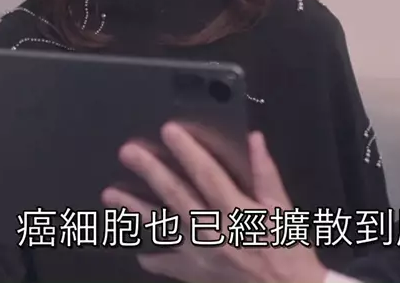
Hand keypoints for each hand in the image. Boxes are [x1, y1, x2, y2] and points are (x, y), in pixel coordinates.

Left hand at [102, 123, 328, 282]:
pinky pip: (167, 264)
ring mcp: (200, 254)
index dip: (187, 151)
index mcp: (236, 211)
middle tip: (128, 152)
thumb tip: (254, 138)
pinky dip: (151, 256)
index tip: (168, 130)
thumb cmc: (288, 249)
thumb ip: (266, 173)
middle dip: (150, 171)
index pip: (206, 173)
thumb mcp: (283, 209)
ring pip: (163, 226)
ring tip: (110, 195)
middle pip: (176, 195)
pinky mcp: (196, 274)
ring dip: (135, 209)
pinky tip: (137, 249)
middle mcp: (212, 231)